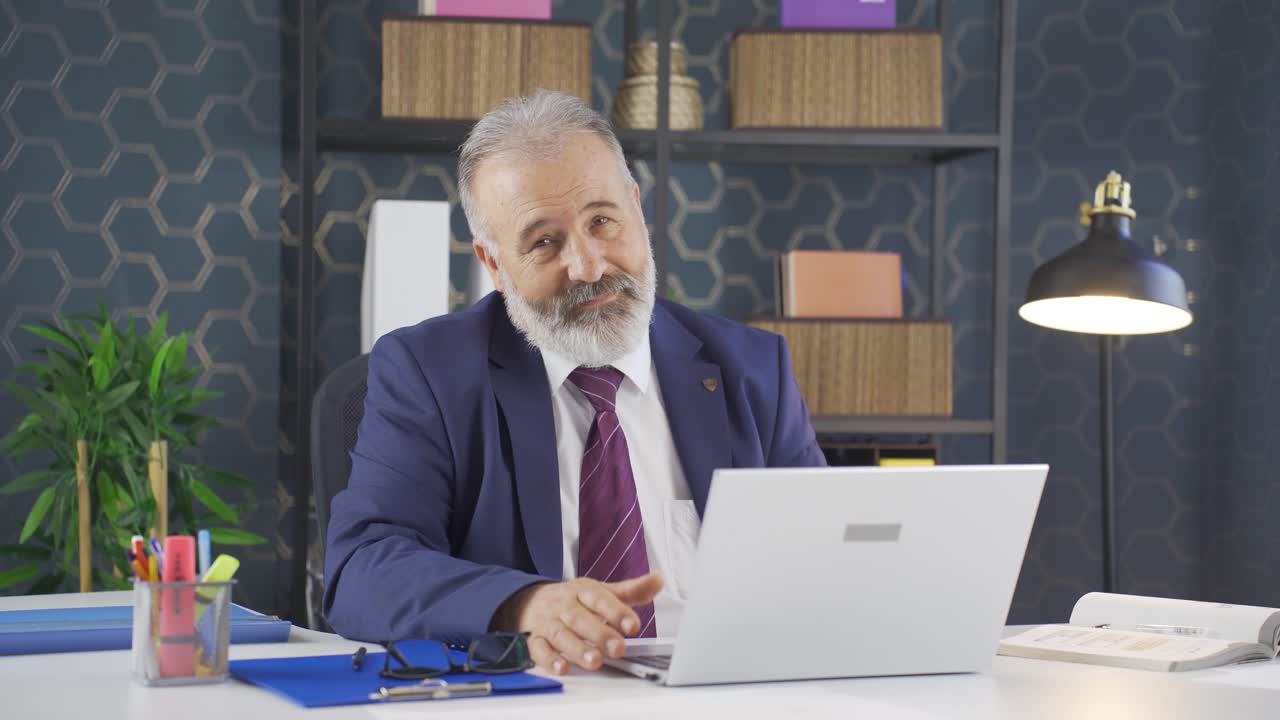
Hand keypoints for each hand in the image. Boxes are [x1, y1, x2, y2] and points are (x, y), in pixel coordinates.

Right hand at [493, 573, 662, 673]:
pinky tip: (562, 668)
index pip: (600, 599)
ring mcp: (548, 622)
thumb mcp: (601, 591)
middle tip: (618, 648)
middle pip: (580, 618)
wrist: (530, 600)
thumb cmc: (572, 599)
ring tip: (595, 661)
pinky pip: (539, 649)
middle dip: (599, 634)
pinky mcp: (535, 639)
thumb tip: (658, 580)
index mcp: (582, 591)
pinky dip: (549, 659)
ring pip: (561, 634)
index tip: (633, 626)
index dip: (617, 612)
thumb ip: (630, 591)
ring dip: (577, 648)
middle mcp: (564, 606)